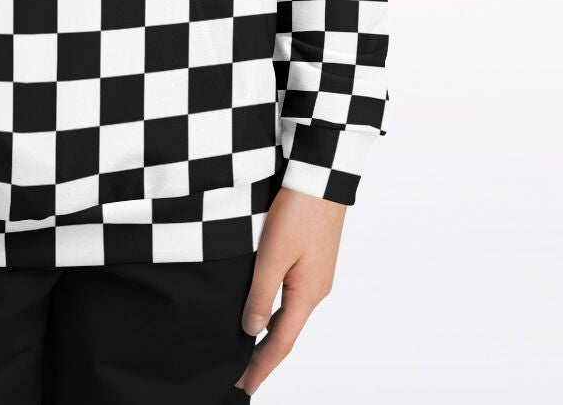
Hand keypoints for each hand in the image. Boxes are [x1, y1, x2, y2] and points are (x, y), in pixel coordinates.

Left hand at [235, 186, 345, 394]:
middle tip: (241, 375)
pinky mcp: (313, 261)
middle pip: (287, 333)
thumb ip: (261, 294)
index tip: (244, 387)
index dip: (261, 367)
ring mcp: (317, 276)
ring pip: (290, 315)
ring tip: (249, 351)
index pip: (281, 343)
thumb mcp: (272, 254)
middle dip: (264, 356)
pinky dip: (278, 314)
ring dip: (271, 335)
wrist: (321, 178)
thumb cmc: (297, 211)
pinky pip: (293, 298)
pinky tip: (266, 312)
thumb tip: (252, 331)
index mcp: (307, 294)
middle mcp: (316, 291)